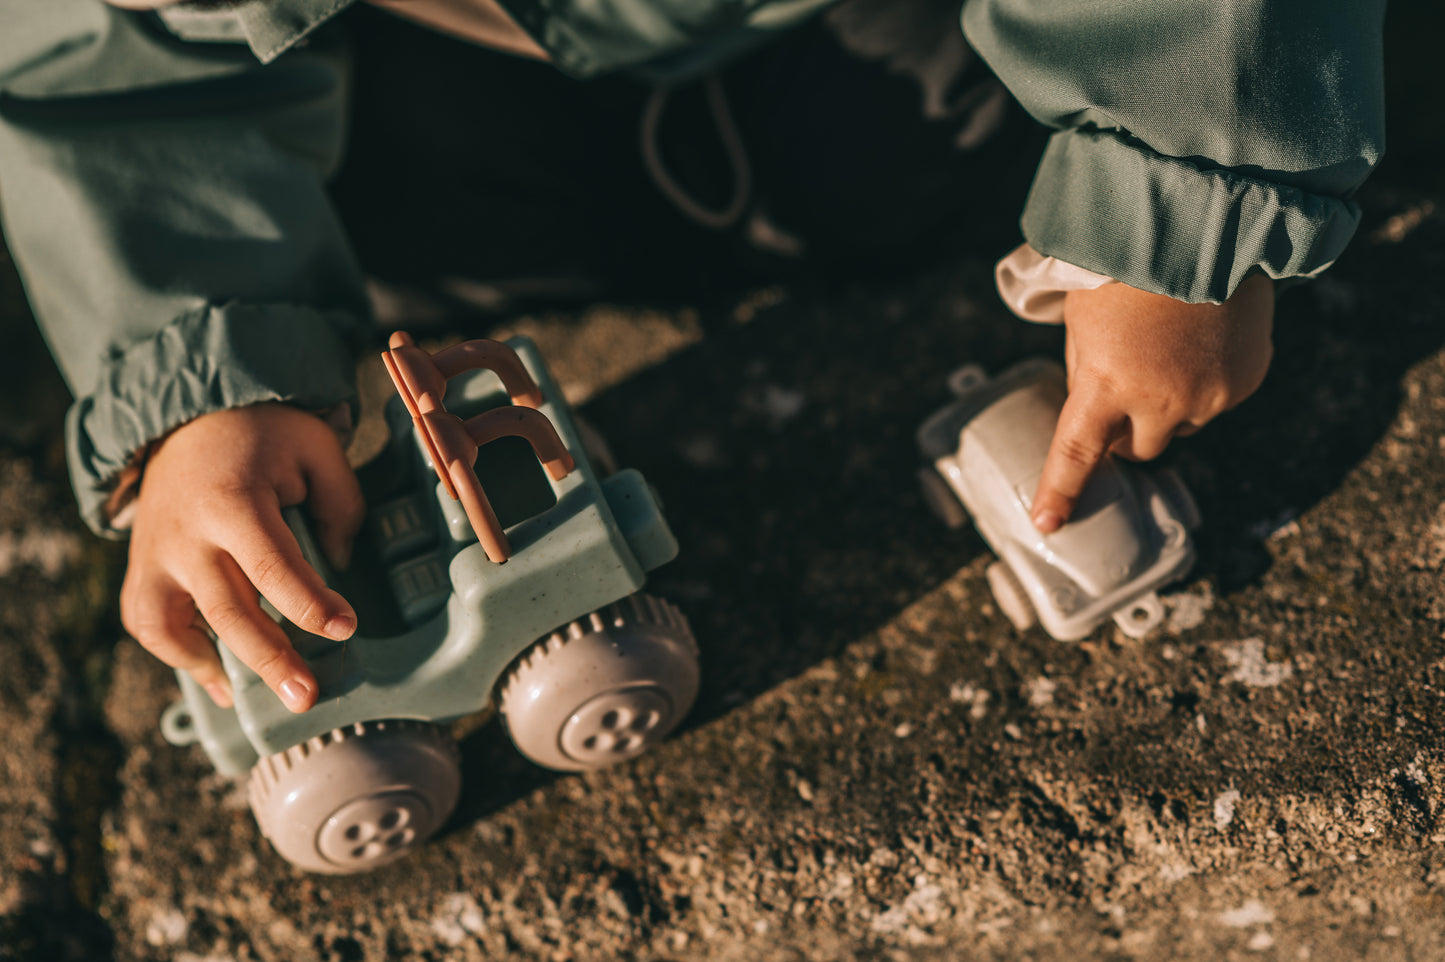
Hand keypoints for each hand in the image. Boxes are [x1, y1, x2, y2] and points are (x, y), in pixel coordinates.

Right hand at [119, 403, 365, 712]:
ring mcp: (155, 554)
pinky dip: (176, 654)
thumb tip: (340, 566)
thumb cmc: (264, 435)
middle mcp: (186, 534)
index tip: (346, 628)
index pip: (272, 565)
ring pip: (174, 625)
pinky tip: (218, 677)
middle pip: (227, 609)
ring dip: (216, 667)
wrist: (188, 416)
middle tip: (306, 697)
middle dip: (271, 658)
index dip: (309, 603)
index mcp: (233, 501)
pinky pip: (146, 622)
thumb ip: (340, 505)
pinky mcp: (141, 566)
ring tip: (258, 698)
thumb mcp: (316, 448)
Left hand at [1031, 274, 1273, 532]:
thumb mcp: (1084, 319)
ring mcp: (1209, 396)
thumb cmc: (1129, 266)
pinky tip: (1202, 340)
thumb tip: (1093, 406)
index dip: (1060, 493)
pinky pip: (1219, 400)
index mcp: (1107, 386)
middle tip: (1124, 391)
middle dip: (1127, 432)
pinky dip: (1207, 382)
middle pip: (1138, 450)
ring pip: (1182, 425)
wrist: (1207, 227)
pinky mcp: (1246, 381)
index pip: (1076, 456)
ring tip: (1168, 347)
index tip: (1046, 524)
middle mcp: (1161, 402)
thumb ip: (1087, 370)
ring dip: (1170, 404)